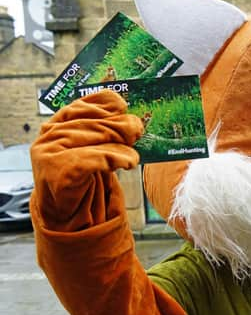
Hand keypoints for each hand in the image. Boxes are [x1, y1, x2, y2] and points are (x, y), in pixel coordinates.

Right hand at [30, 90, 142, 229]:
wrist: (65, 210)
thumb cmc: (82, 176)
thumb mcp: (91, 149)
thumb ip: (104, 134)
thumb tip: (134, 122)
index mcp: (56, 125)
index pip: (80, 105)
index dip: (103, 104)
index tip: (122, 106)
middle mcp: (49, 136)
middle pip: (92, 124)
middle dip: (119, 126)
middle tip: (138, 129)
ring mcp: (50, 153)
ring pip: (95, 141)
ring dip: (121, 145)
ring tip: (135, 153)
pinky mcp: (58, 171)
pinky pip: (94, 159)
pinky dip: (116, 159)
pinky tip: (129, 162)